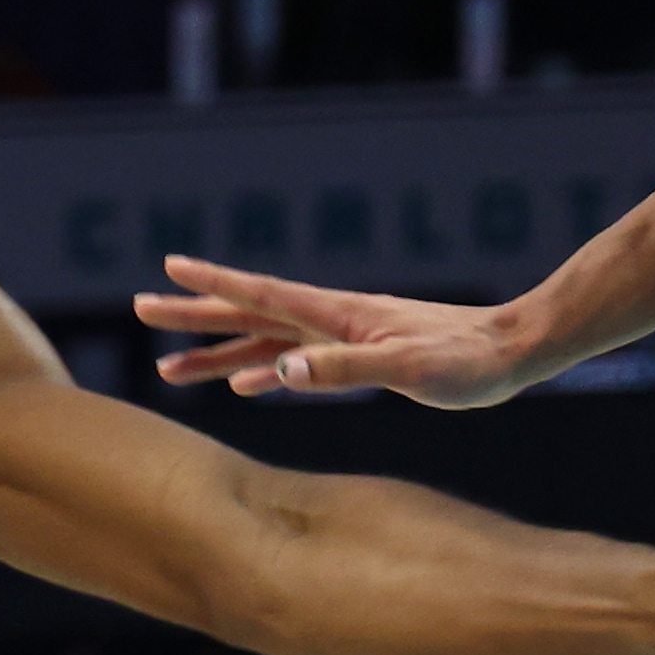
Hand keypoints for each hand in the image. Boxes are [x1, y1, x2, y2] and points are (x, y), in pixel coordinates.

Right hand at [136, 257, 538, 406]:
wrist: (511, 352)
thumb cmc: (466, 363)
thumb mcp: (406, 370)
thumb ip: (343, 370)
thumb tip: (278, 372)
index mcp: (336, 317)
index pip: (262, 296)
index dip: (213, 285)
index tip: (167, 271)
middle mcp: (331, 321)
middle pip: (249, 313)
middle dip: (195, 315)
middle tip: (143, 309)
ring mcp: (342, 338)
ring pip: (265, 341)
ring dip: (218, 352)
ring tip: (171, 369)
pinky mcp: (358, 358)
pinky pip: (295, 364)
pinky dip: (262, 371)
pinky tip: (245, 384)